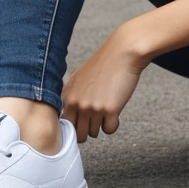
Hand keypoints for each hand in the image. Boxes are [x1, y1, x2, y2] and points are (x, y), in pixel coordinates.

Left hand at [61, 25, 149, 142]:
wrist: (122, 53)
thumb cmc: (103, 65)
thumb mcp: (79, 79)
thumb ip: (73, 98)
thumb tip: (70, 121)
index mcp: (68, 96)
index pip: (66, 126)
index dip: (76, 126)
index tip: (84, 121)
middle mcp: (78, 103)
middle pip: (80, 134)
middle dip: (89, 129)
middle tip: (97, 116)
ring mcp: (93, 107)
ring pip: (95, 133)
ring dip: (102, 124)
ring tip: (107, 107)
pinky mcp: (110, 110)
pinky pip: (110, 130)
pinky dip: (114, 123)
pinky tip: (115, 109)